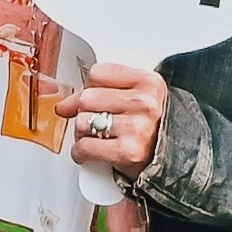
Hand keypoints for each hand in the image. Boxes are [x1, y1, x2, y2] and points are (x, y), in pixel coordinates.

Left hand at [59, 64, 166, 178]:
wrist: (167, 158)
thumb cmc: (149, 126)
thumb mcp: (134, 98)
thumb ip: (99, 93)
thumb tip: (63, 105)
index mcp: (148, 82)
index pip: (98, 73)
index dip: (89, 87)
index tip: (93, 99)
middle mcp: (145, 103)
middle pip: (87, 97)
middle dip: (83, 112)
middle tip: (94, 122)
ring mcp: (138, 127)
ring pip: (83, 121)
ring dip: (82, 133)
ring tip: (95, 137)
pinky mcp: (128, 151)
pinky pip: (85, 147)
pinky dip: (81, 152)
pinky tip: (89, 152)